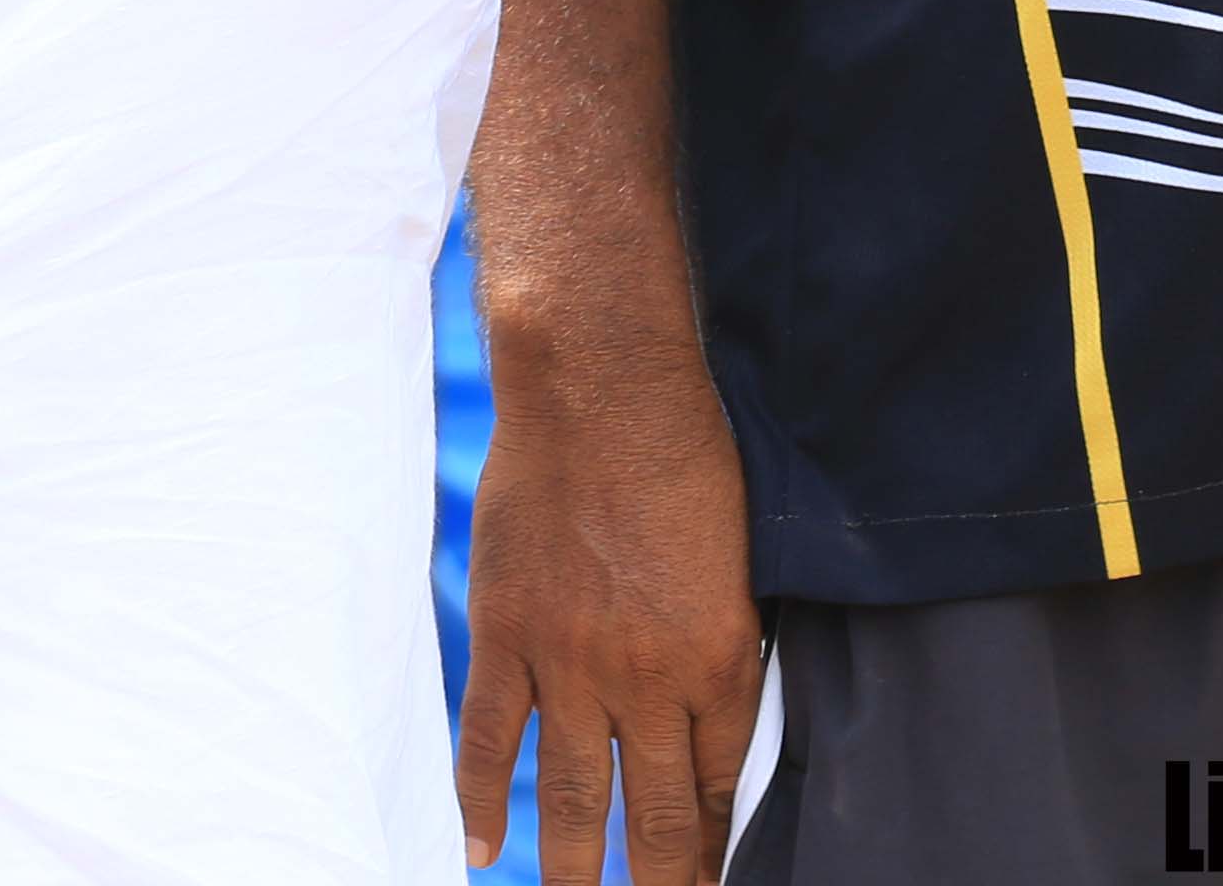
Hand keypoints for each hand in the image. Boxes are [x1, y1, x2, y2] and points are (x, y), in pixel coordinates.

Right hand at [456, 354, 765, 881]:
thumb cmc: (688, 455)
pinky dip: (481, 801)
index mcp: (719, 663)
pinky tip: (481, 849)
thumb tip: (718, 717)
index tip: (707, 885)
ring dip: (575, 871)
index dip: (713, 853)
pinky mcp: (506, 632)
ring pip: (572, 799)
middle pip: (654, 820)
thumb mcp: (741, 561)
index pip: (719, 792)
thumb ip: (725, 646)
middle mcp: (646, 681)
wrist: (601, 387)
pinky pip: (489, 738)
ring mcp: (568, 662)